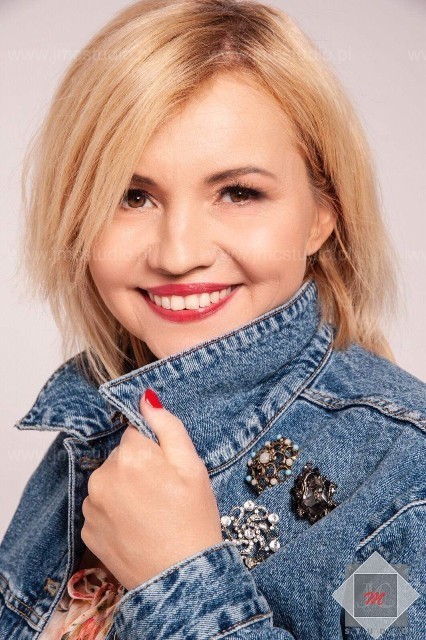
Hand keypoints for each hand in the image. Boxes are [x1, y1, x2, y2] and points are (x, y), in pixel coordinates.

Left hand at [80, 389, 223, 590]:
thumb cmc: (193, 519)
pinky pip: (101, 508)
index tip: (168, 471)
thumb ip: (167, 425)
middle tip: (164, 494)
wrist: (182, 578)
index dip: (156, 450)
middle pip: (121, 457)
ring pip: (110, 481)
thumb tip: (146, 397)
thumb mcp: (192, 466)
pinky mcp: (87, 531)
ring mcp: (91, 506)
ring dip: (125, 489)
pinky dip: (115, 513)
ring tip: (151, 513)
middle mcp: (102, 476)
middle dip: (139, 468)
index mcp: (130, 456)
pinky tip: (136, 527)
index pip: (137, 433)